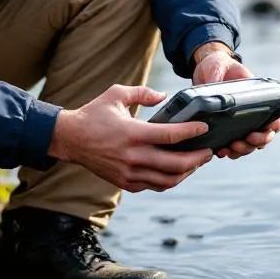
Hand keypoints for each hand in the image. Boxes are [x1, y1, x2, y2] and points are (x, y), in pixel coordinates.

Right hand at [48, 85, 214, 192]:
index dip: (193, 132)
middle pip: (176, 164)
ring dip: (186, 172)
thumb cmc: (93, 114)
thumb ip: (143, 93)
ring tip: (196, 163)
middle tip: (209, 151)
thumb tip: (164, 96)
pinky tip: (177, 171)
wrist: (70, 139)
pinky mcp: (125, 183)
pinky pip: (155, 186)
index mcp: (133, 133)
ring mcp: (129, 173)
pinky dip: (170, 180)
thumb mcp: (116, 94)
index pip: (171, 135)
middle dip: (197, 158)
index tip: (205, 127)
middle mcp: (133, 156)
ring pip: (168, 180)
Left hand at [190, 43, 279, 159]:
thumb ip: (217, 77)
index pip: (275, 117)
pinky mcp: (226, 129)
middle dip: (256, 142)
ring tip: (229, 149)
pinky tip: (221, 151)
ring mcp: (240, 123)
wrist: (205, 68)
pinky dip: (230, 151)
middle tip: (244, 140)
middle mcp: (252, 113)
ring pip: (250, 145)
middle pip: (264, 136)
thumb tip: (213, 88)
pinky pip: (234, 146)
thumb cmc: (218, 64)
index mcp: (258, 98)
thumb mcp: (218, 67)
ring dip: (243, 150)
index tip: (264, 129)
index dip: (273, 127)